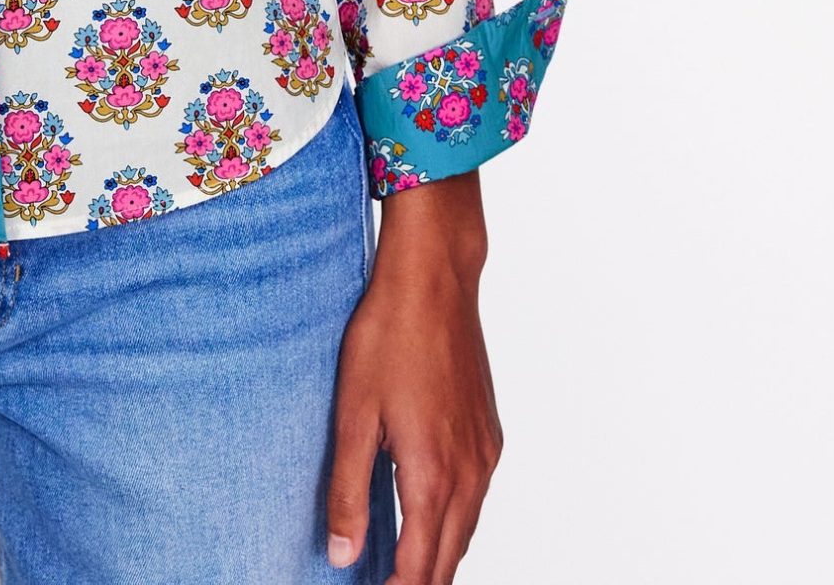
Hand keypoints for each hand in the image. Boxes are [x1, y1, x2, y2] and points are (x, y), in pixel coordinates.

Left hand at [326, 170, 500, 584]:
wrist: (434, 280)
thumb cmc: (388, 337)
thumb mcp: (353, 415)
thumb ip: (347, 491)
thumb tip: (343, 554)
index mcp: (433, 477)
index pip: (421, 569)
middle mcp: (470, 473)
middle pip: (449, 558)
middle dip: (420, 580)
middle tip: (384, 583)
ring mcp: (485, 452)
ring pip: (467, 529)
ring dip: (439, 554)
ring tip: (403, 565)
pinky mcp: (489, 432)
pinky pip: (476, 496)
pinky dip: (454, 519)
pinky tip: (429, 512)